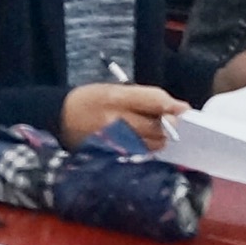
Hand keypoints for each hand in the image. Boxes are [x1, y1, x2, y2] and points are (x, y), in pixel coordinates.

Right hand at [61, 82, 186, 149]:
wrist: (62, 117)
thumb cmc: (91, 100)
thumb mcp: (114, 90)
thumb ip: (144, 98)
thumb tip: (176, 108)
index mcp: (115, 98)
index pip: (154, 101)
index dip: (172, 106)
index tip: (184, 109)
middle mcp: (115, 120)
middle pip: (156, 126)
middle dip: (169, 126)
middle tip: (172, 124)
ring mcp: (113, 140)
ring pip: (151, 144)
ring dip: (160, 139)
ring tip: (156, 133)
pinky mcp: (112, 154)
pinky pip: (140, 154)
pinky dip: (147, 149)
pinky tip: (144, 143)